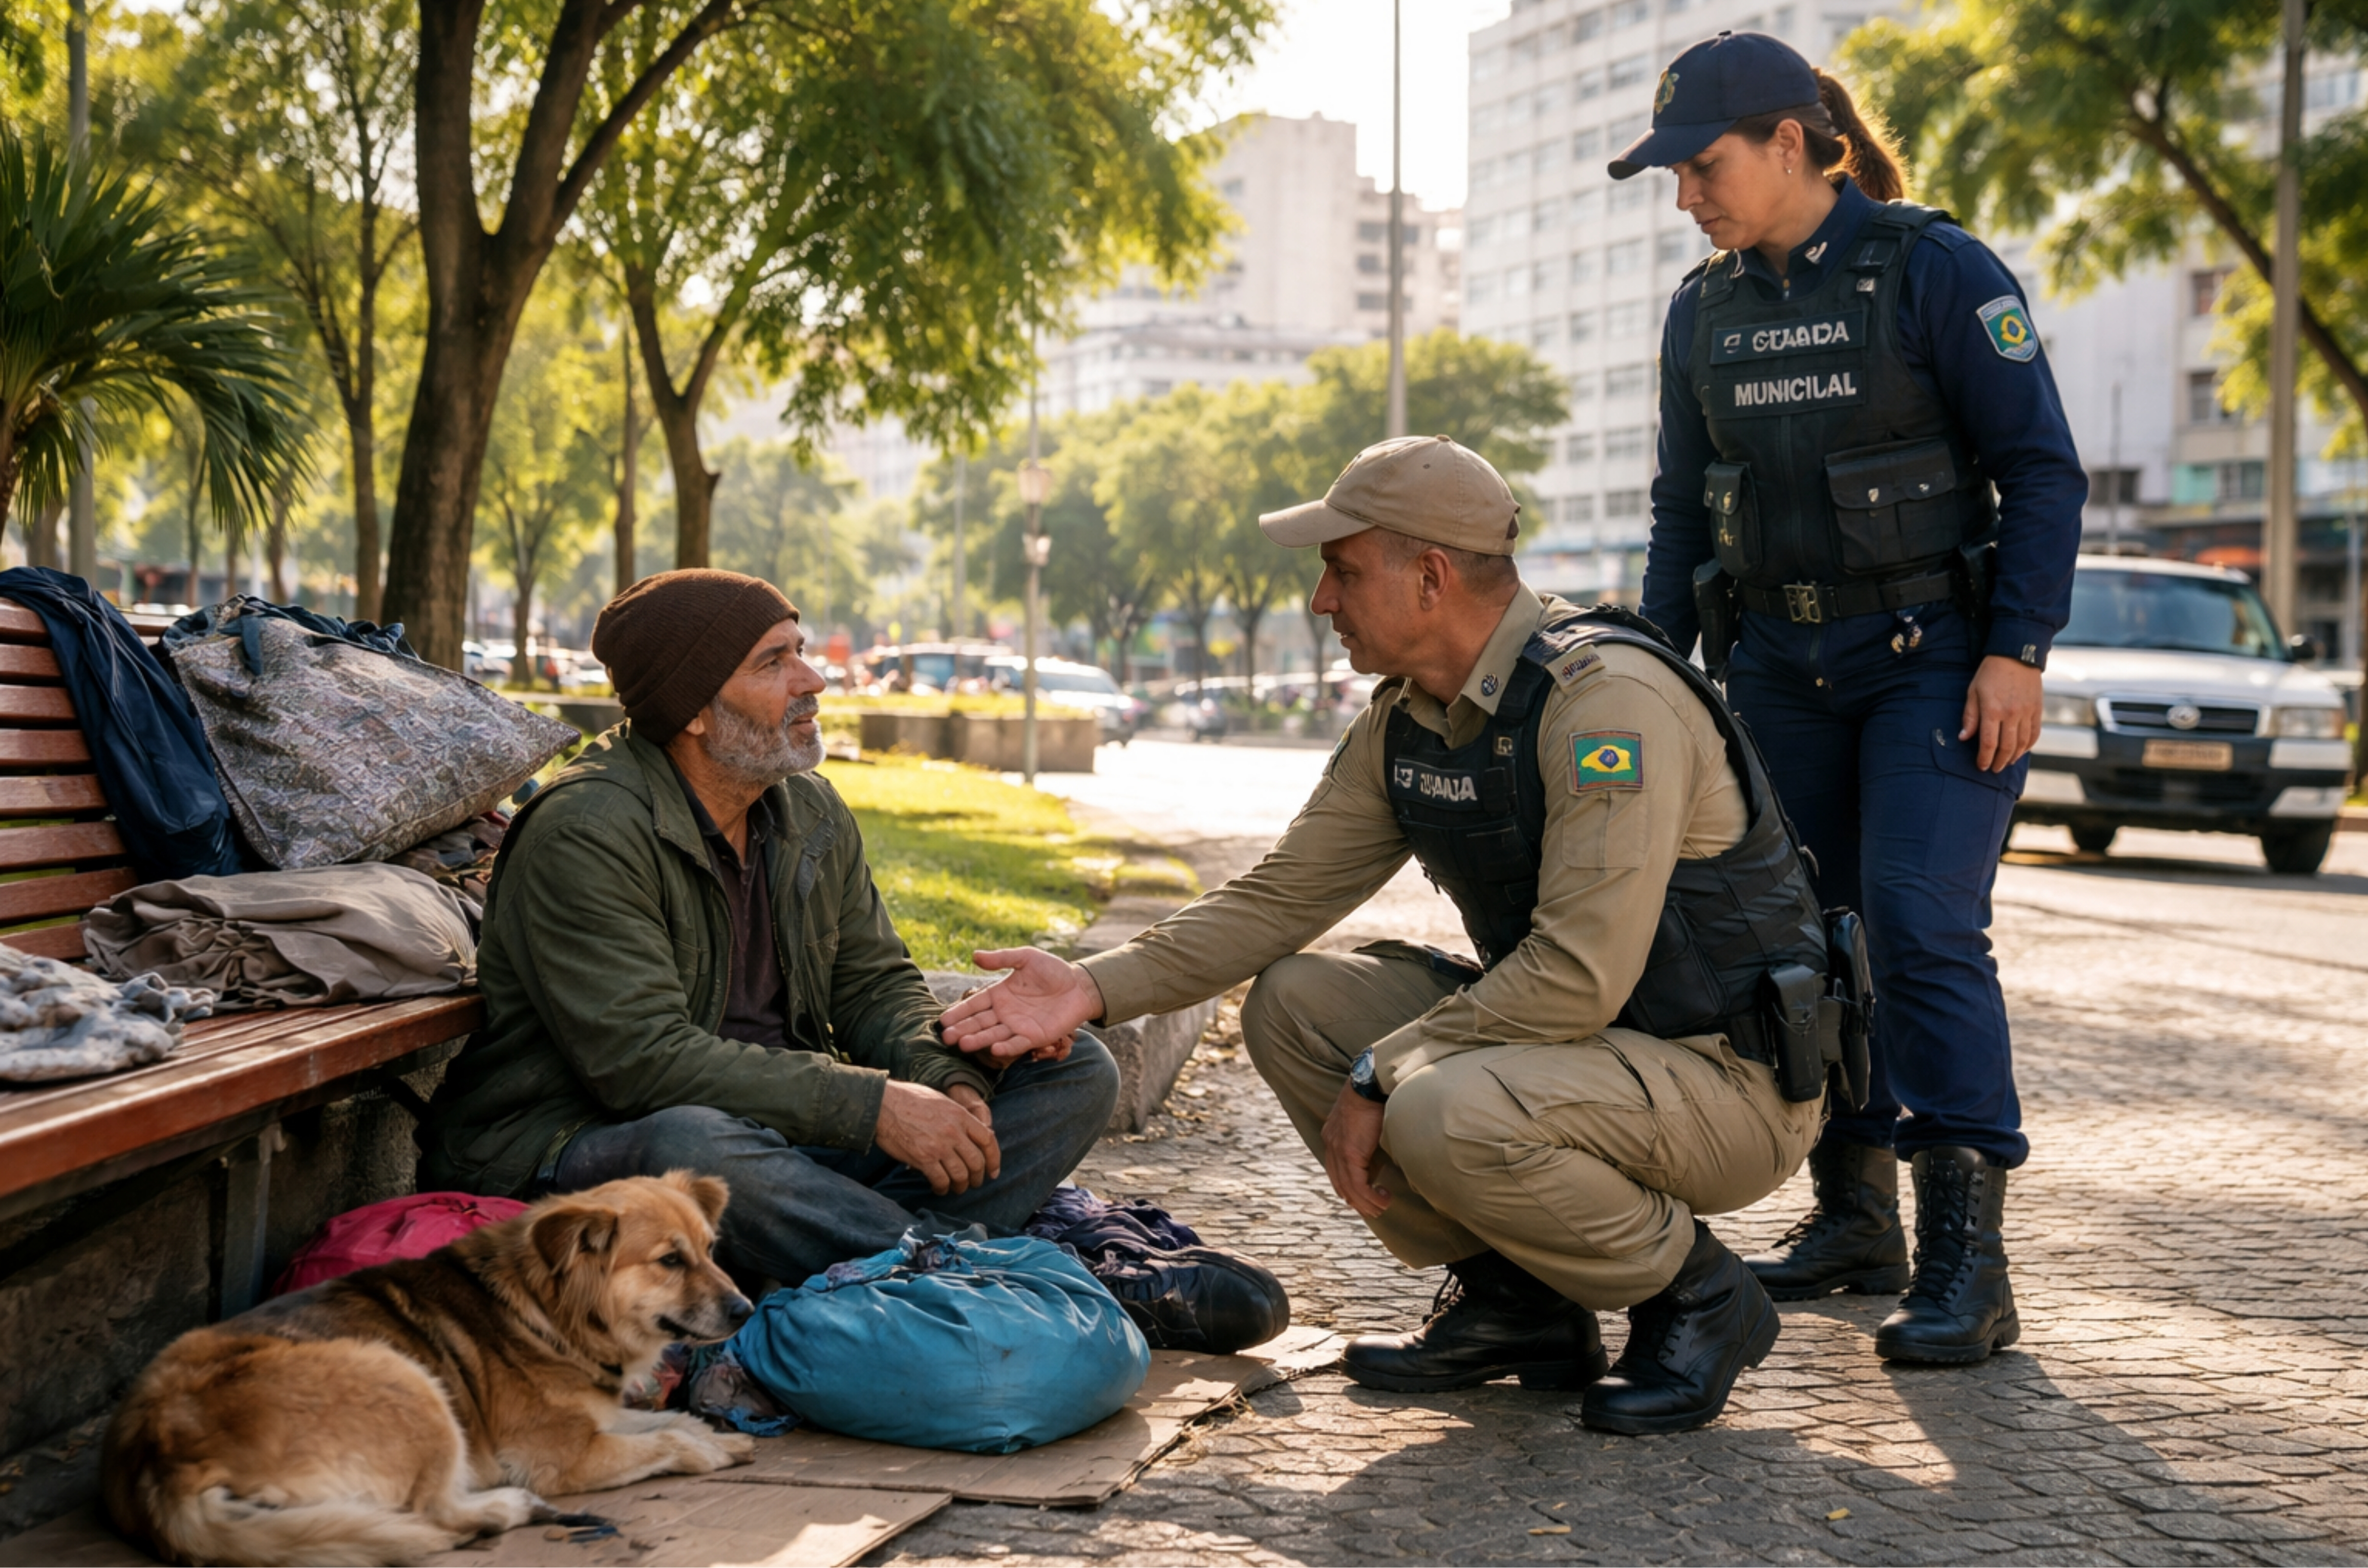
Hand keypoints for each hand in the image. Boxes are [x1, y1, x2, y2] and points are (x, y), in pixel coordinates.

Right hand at [873, 1080, 1000, 1195]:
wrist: (883, 1104)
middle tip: (975, 1183)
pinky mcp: (923, 1158)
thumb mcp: (941, 1100)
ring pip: (960, 1174)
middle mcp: (953, 1132)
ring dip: (961, 1185)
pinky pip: (940, 1180)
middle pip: (976, 1161)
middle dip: (978, 1177)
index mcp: (960, 1115)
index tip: (993, 1170)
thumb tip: (973, 1132)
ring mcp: (939, 1146)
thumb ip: (959, 1117)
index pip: (988, 1140)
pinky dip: (942, 1188)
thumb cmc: (909, 1099)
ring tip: (957, 1188)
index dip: (994, 1158)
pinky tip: (940, 1188)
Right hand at [939, 947, 1101, 1063]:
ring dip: (978, 1040)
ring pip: (993, 1035)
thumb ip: (1001, 958)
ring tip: (961, 1044)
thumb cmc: (1053, 970)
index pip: (975, 1004)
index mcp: (1000, 994)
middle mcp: (1005, 1013)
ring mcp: (1019, 1026)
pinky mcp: (1034, 1036)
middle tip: (946, 1037)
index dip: (959, 1012)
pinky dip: (1007, 1047)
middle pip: (979, 1023)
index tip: (943, 1020)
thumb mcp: (1026, 958)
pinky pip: (1017, 1043)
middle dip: (962, 1030)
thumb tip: (974, 955)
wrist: (1080, 985)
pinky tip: (994, 1048)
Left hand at [1321, 1082, 1391, 1219]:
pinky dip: (1370, 1196)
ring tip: (1382, 1207)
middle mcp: (1331, 1145)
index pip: (1336, 1171)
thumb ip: (1364, 1138)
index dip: (1348, 1188)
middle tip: (1374, 1209)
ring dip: (1366, 1202)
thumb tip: (1377, 1153)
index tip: (1363, 1197)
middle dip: (1357, 1200)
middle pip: (1340, 1183)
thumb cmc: (1373, 1097)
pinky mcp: (1349, 1153)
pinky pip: (1358, 1185)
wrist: (1370, 1084)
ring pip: (1349, 1188)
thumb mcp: (1365, 1121)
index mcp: (1332, 1137)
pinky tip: (1383, 1198)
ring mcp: (1338, 1150)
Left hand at [1960, 655, 2042, 771]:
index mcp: (1992, 711)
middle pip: (2006, 747)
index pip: (1988, 743)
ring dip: (2014, 756)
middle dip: (1999, 762)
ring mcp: (2027, 713)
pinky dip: (2028, 745)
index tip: (1981, 766)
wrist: (2016, 655)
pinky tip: (2021, 750)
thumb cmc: (1989, 673)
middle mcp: (2012, 714)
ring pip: (2022, 743)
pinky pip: (2035, 733)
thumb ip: (1970, 716)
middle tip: (1994, 769)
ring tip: (2006, 762)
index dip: (1984, 758)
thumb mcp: (1973, 692)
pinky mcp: (2037, 710)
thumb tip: (1963, 737)